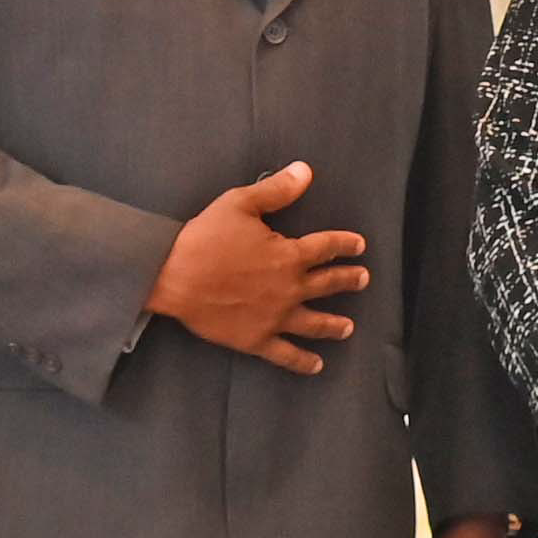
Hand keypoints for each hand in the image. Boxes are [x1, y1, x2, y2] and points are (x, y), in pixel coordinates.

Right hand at [148, 161, 369, 373]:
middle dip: (349, 280)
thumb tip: (306, 172)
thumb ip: (277, 190)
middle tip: (363, 280)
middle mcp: (290, 288)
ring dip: (335, 324)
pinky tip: (316, 365)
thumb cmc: (205, 238)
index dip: (346, 244)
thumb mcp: (241, 204)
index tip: (359, 245)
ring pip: (315, 323)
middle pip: (328, 284)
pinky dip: (303, 361)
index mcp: (289, 255)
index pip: (327, 247)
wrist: (174, 277)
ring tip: (348, 327)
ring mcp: (276, 317)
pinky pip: (286, 354)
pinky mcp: (257, 339)